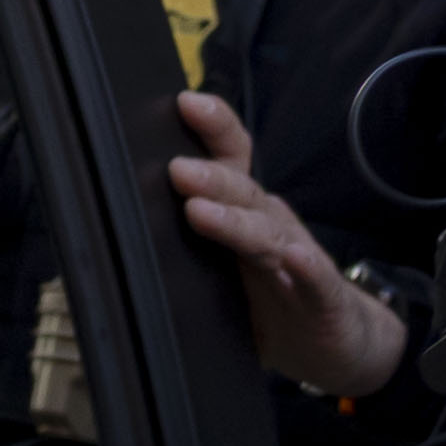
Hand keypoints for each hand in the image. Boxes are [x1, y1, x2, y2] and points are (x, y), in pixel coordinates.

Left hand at [168, 92, 406, 397]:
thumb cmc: (271, 299)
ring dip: (236, 222)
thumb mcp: (219, 270)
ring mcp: (298, 261)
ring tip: (201, 212)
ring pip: (268, 234)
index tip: (184, 103)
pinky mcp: (324, 300)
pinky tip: (294, 258)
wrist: (337, 342)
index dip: (213, 129)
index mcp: (245, 213)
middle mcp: (272, 226)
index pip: (231, 161)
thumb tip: (108, 231)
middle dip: (211, 178)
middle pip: (243, 193)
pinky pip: (317, 280)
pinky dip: (306, 268)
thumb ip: (178, 247)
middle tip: (176, 170)